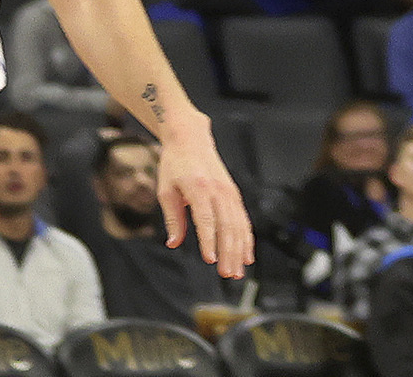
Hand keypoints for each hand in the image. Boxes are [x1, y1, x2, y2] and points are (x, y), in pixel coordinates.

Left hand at [154, 116, 254, 275]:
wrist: (191, 139)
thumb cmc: (174, 164)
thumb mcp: (165, 189)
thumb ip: (172, 218)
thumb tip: (174, 243)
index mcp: (199, 187)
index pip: (206, 219)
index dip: (209, 240)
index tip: (210, 259)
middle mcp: (218, 189)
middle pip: (227, 225)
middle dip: (229, 252)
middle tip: (228, 274)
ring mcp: (229, 191)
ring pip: (238, 224)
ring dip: (240, 249)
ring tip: (238, 271)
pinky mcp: (233, 193)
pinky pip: (243, 219)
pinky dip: (246, 238)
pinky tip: (247, 255)